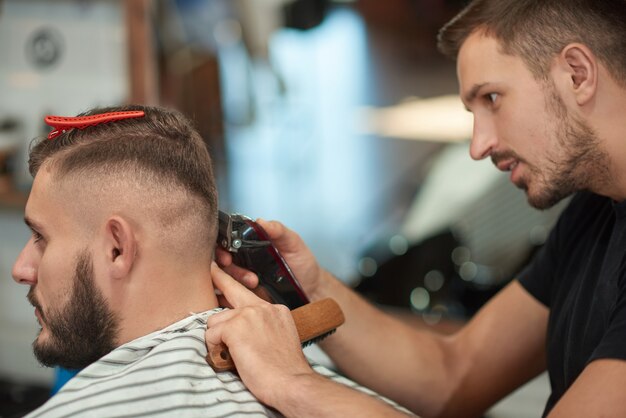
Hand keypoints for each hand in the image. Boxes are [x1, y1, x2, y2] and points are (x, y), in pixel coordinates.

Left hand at [206, 263, 315, 406]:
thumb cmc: (284, 370)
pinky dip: (215, 348)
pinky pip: (211, 334)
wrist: (292, 382)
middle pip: (231, 290)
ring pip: (216, 320)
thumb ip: (261, 327)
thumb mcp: (278, 339)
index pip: (249, 293)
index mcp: (275, 310)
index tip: (221, 270)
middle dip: (220, 279)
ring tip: (232, 354)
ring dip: (218, 337)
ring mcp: (248, 314)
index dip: (233, 282)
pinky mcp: (235, 327)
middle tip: (212, 269)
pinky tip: (229, 357)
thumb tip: (241, 330)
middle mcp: (263, 307)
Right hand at [215, 219, 324, 298]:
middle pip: (220, 261)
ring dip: (231, 281)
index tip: (227, 252)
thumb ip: (278, 230)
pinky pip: (229, 298)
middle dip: (224, 264)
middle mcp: (242, 261)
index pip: (226, 242)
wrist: (311, 288)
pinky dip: (229, 299)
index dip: (221, 246)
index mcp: (249, 245)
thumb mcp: (293, 242)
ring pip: (222, 280)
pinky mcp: (245, 297)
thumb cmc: (302, 262)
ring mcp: (242, 280)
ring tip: (253, 281)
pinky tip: (240, 297)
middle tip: (231, 265)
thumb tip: (261, 221)